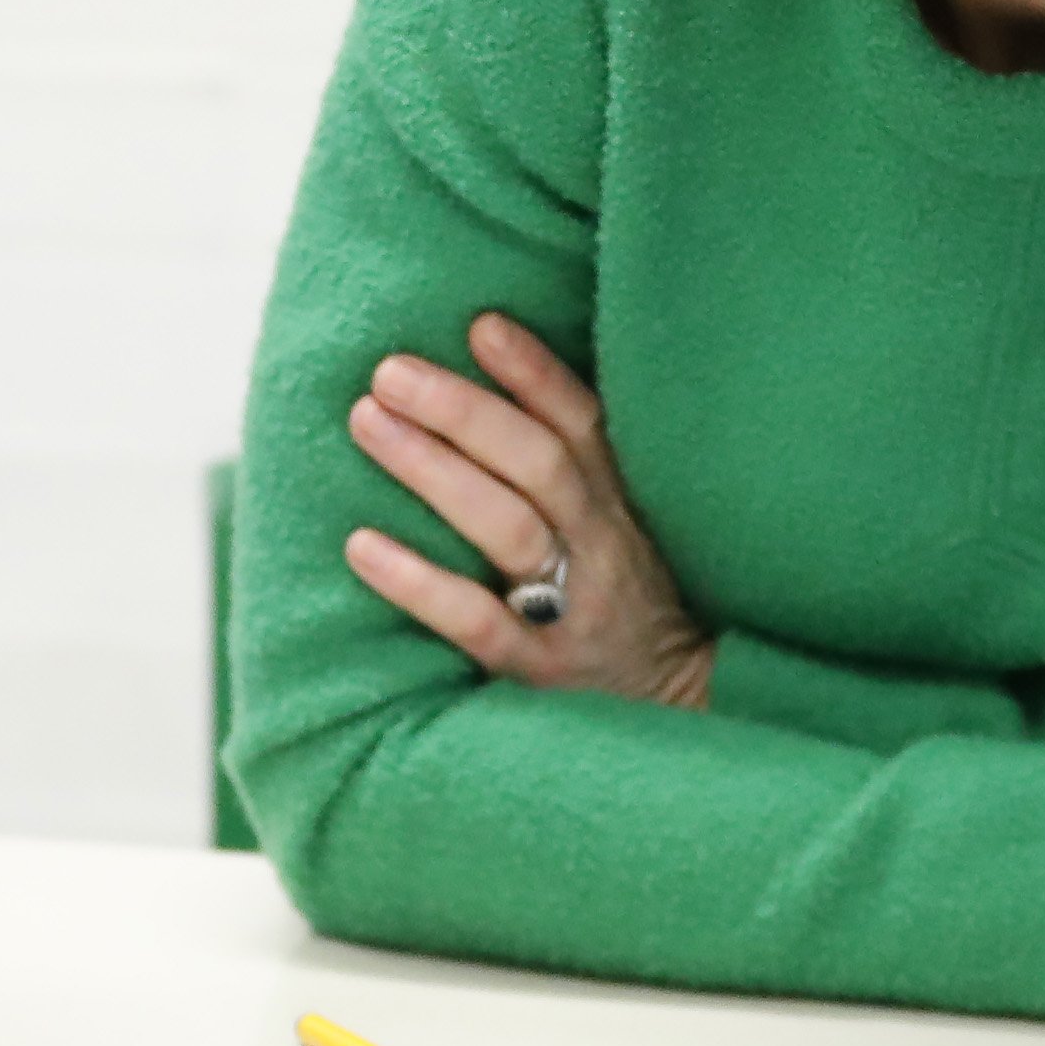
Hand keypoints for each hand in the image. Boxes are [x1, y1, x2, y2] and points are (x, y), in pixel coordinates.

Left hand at [340, 312, 714, 706]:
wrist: (683, 721)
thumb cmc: (629, 611)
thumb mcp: (625, 534)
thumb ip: (575, 473)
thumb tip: (489, 387)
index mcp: (621, 508)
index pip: (583, 425)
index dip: (534, 373)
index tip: (480, 324)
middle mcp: (603, 549)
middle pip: (536, 462)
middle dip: (462, 409)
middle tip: (389, 371)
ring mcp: (574, 610)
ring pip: (508, 526)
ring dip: (434, 470)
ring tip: (368, 422)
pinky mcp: (540, 673)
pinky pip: (478, 622)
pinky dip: (419, 583)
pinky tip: (361, 546)